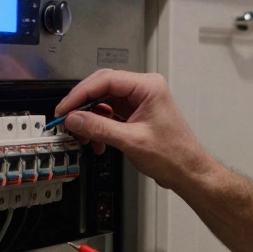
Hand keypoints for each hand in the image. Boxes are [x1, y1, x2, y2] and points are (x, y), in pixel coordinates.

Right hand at [55, 69, 214, 192]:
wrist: (187, 171)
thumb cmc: (173, 155)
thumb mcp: (131, 141)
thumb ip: (99, 128)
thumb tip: (74, 119)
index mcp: (148, 87)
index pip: (106, 80)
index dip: (81, 93)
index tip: (65, 108)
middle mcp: (143, 89)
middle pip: (102, 88)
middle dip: (83, 106)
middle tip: (66, 119)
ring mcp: (139, 101)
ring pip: (104, 102)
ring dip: (90, 119)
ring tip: (82, 136)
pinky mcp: (135, 114)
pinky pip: (110, 114)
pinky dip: (99, 127)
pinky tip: (96, 141)